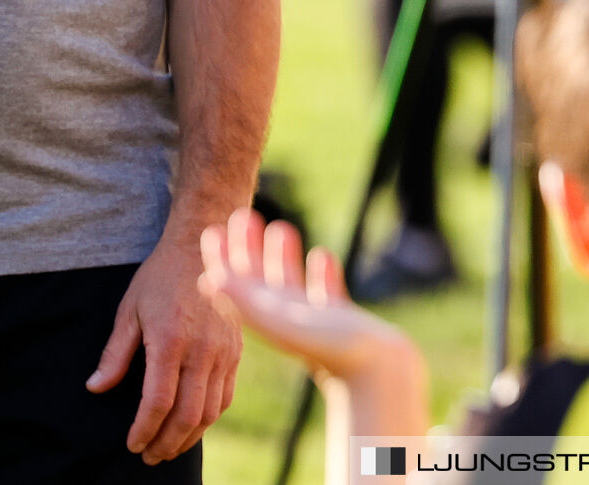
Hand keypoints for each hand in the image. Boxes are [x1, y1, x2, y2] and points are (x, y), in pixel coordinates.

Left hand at [86, 227, 244, 464]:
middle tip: (148, 456)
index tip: (131, 445)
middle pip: (188, 413)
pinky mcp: (238, 348)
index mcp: (171, 340)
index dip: (144, 430)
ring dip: (189, 435)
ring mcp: (225, 350)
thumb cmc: (161, 277)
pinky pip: (227, 394)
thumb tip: (97, 387)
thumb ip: (115, 353)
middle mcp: (203, 349)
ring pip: (211, 409)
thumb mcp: (129, 310)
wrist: (204, 245)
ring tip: (170, 447)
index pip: (158, 401)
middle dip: (166, 442)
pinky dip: (210, 416)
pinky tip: (194, 422)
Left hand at [197, 207, 408, 384]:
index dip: (221, 260)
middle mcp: (286, 320)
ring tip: (280, 228)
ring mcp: (315, 320)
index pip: (234, 287)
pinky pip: (327, 293)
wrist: (380, 373)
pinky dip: (322, 274)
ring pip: (292, 284)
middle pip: (259, 281)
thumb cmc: (331, 348)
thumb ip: (247, 303)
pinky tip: (322, 256)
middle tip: (242, 216)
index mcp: (266, 322)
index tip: (213, 231)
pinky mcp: (343, 321)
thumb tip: (208, 280)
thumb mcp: (284, 322)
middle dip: (248, 250)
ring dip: (282, 257)